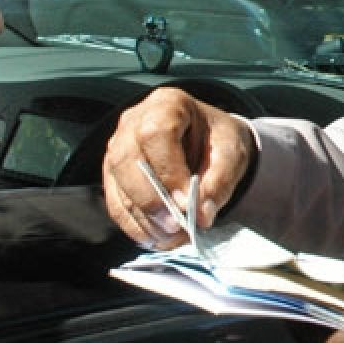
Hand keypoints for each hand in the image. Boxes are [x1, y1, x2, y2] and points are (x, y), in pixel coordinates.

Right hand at [103, 87, 255, 246]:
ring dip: (143, 217)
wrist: (206, 142)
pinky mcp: (113, 173)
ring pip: (118, 184)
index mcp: (167, 104)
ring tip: (171, 238)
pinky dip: (134, 225)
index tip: (185, 201)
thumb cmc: (216, 141)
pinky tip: (156, 238)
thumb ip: (219, 182)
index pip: (156, 134)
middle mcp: (133, 121)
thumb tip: (201, 216)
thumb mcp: (230, 154)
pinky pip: (115, 202)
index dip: (167, 171)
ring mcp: (117, 146)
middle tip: (175, 226)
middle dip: (150, 199)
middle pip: (127, 160)